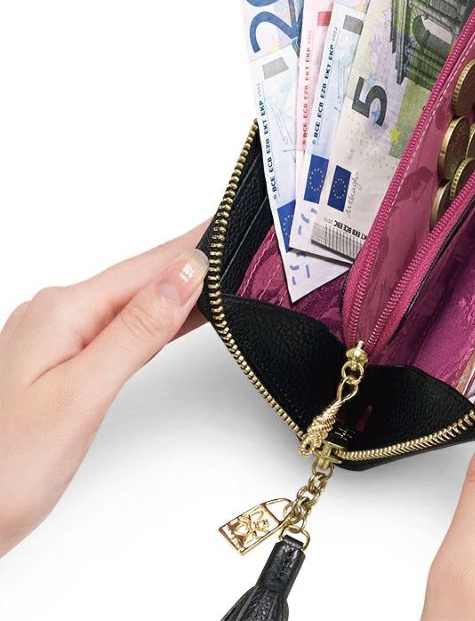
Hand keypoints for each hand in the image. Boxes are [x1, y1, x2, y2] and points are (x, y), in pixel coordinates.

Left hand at [0, 224, 209, 555]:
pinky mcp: (62, 359)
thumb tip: (183, 275)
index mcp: (62, 312)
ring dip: (177, 286)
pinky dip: (156, 316)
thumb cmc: (6, 466)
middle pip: (141, 276)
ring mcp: (57, 337)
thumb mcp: (82, 395)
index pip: (146, 268)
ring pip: (134, 300)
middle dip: (190, 259)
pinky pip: (121, 324)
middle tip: (235, 240)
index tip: (230, 222)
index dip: (193, 247)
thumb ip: (136, 331)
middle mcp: (57, 315)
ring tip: (220, 270)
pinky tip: (175, 313)